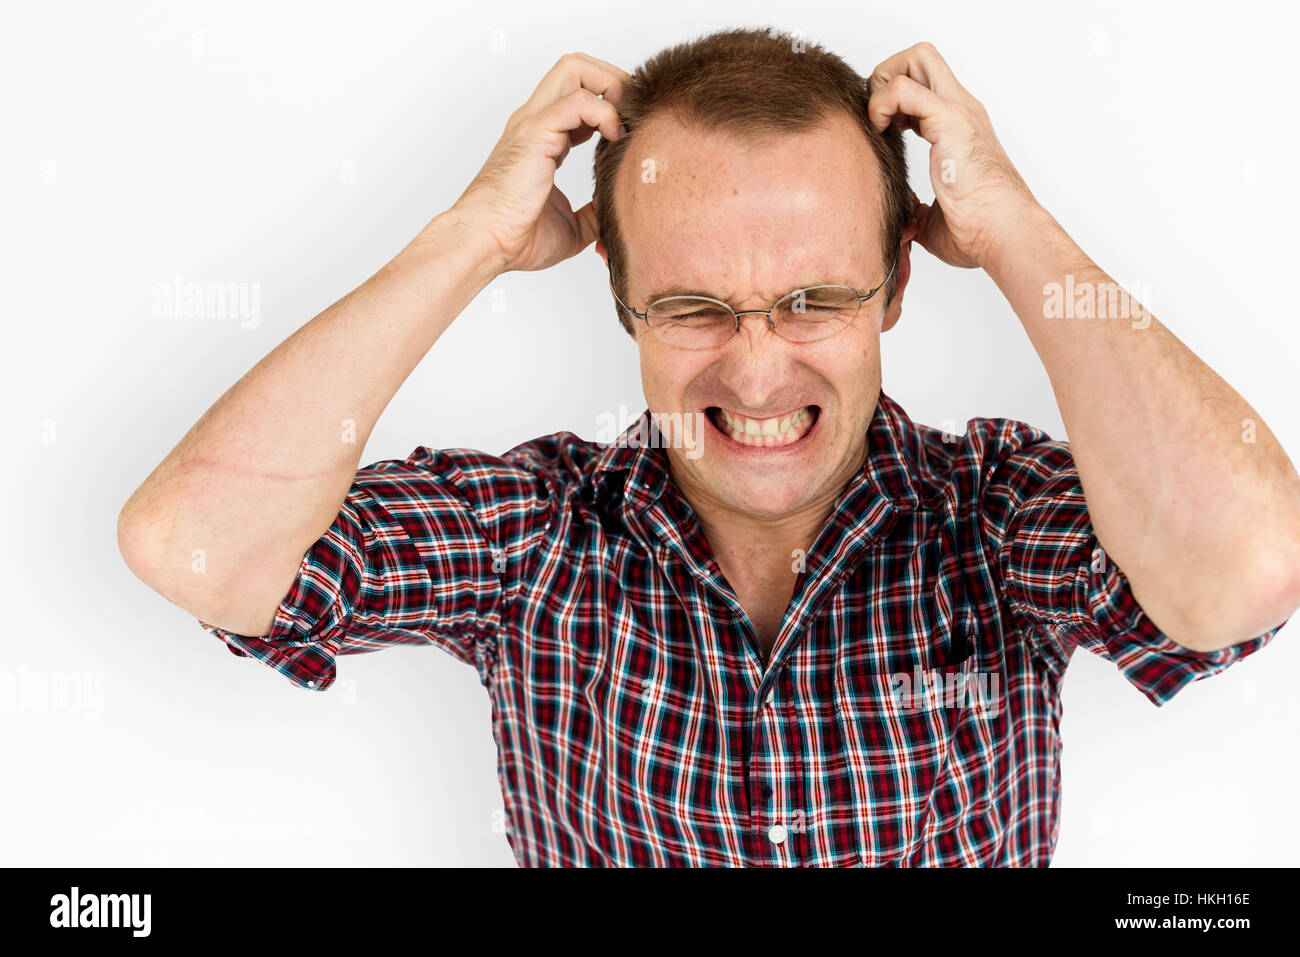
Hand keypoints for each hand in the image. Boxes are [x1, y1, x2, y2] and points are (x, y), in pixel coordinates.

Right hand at [451, 52, 629, 274]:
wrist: (487, 243)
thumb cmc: (517, 237)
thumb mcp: (573, 226)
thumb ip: (594, 212)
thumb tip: (615, 211)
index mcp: (542, 137)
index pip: (578, 92)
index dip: (610, 102)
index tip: (630, 130)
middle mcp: (536, 121)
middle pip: (576, 66)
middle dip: (613, 80)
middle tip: (632, 116)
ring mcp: (534, 123)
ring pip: (575, 68)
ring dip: (611, 87)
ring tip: (624, 124)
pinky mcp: (536, 132)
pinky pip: (579, 101)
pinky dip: (605, 112)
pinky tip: (614, 138)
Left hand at [867, 42, 1039, 269]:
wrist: (1004, 235)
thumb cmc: (978, 232)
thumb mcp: (934, 218)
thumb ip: (916, 208)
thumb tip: (902, 216)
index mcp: (959, 127)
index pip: (925, 82)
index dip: (895, 97)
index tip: (885, 131)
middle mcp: (961, 111)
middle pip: (920, 57)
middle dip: (886, 76)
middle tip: (878, 118)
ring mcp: (958, 112)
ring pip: (915, 58)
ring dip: (884, 85)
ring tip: (879, 125)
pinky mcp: (949, 121)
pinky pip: (903, 89)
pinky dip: (881, 104)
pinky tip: (881, 132)